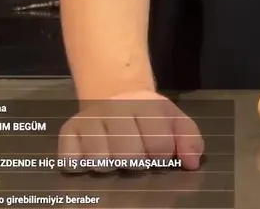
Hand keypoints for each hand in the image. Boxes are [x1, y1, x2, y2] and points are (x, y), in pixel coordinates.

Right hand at [57, 90, 204, 172]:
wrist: (115, 92)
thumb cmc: (148, 116)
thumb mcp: (174, 120)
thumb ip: (189, 140)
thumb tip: (191, 164)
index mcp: (145, 106)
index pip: (158, 144)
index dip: (161, 155)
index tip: (158, 152)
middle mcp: (114, 109)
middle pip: (127, 156)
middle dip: (135, 162)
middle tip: (135, 156)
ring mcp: (89, 119)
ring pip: (99, 161)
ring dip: (109, 165)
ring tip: (114, 156)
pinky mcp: (68, 131)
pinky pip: (71, 161)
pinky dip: (81, 165)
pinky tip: (91, 156)